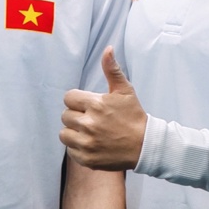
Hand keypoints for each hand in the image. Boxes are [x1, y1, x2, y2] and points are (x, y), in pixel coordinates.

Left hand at [60, 48, 147, 169]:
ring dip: (73, 132)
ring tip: (88, 132)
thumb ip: (112, 70)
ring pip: (64, 134)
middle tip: (91, 119)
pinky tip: (91, 144)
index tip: (88, 105)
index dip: (77, 101)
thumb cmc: (134, 116)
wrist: (145, 146)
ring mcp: (87, 143)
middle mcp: (89, 124)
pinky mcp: (86, 159)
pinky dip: (78, 148)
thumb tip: (108, 49)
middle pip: (65, 116)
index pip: (68, 98)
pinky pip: (70, 150)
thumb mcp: (125, 91)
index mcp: (96, 105)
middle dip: (76, 116)